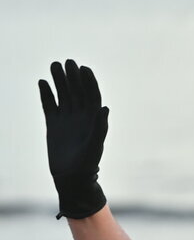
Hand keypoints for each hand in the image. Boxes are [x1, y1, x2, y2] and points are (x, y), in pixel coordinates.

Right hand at [39, 60, 108, 219]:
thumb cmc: (88, 163)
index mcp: (94, 118)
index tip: (84, 68)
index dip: (89, 81)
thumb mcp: (95, 145)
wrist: (72, 177)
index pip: (92, 95)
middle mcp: (81, 116)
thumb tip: (104, 107)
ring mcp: (67, 119)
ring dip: (59, 81)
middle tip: (68, 61)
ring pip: (63, 95)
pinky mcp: (53, 124)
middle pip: (77, 91)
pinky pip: (49, 105)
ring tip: (54, 65)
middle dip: (73, 76)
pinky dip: (46, 94)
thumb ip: (100, 126)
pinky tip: (42, 82)